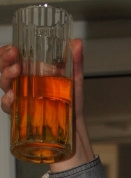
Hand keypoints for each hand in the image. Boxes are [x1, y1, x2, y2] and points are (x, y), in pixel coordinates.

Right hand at [1, 39, 93, 168]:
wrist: (75, 135)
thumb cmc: (72, 108)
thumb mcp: (75, 82)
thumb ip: (75, 62)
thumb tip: (76, 42)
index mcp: (32, 76)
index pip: (13, 60)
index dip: (7, 53)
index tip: (12, 48)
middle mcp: (23, 87)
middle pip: (5, 71)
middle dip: (4, 61)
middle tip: (13, 55)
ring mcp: (21, 102)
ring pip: (4, 86)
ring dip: (6, 77)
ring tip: (15, 71)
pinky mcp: (21, 117)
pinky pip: (9, 108)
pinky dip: (7, 101)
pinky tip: (12, 97)